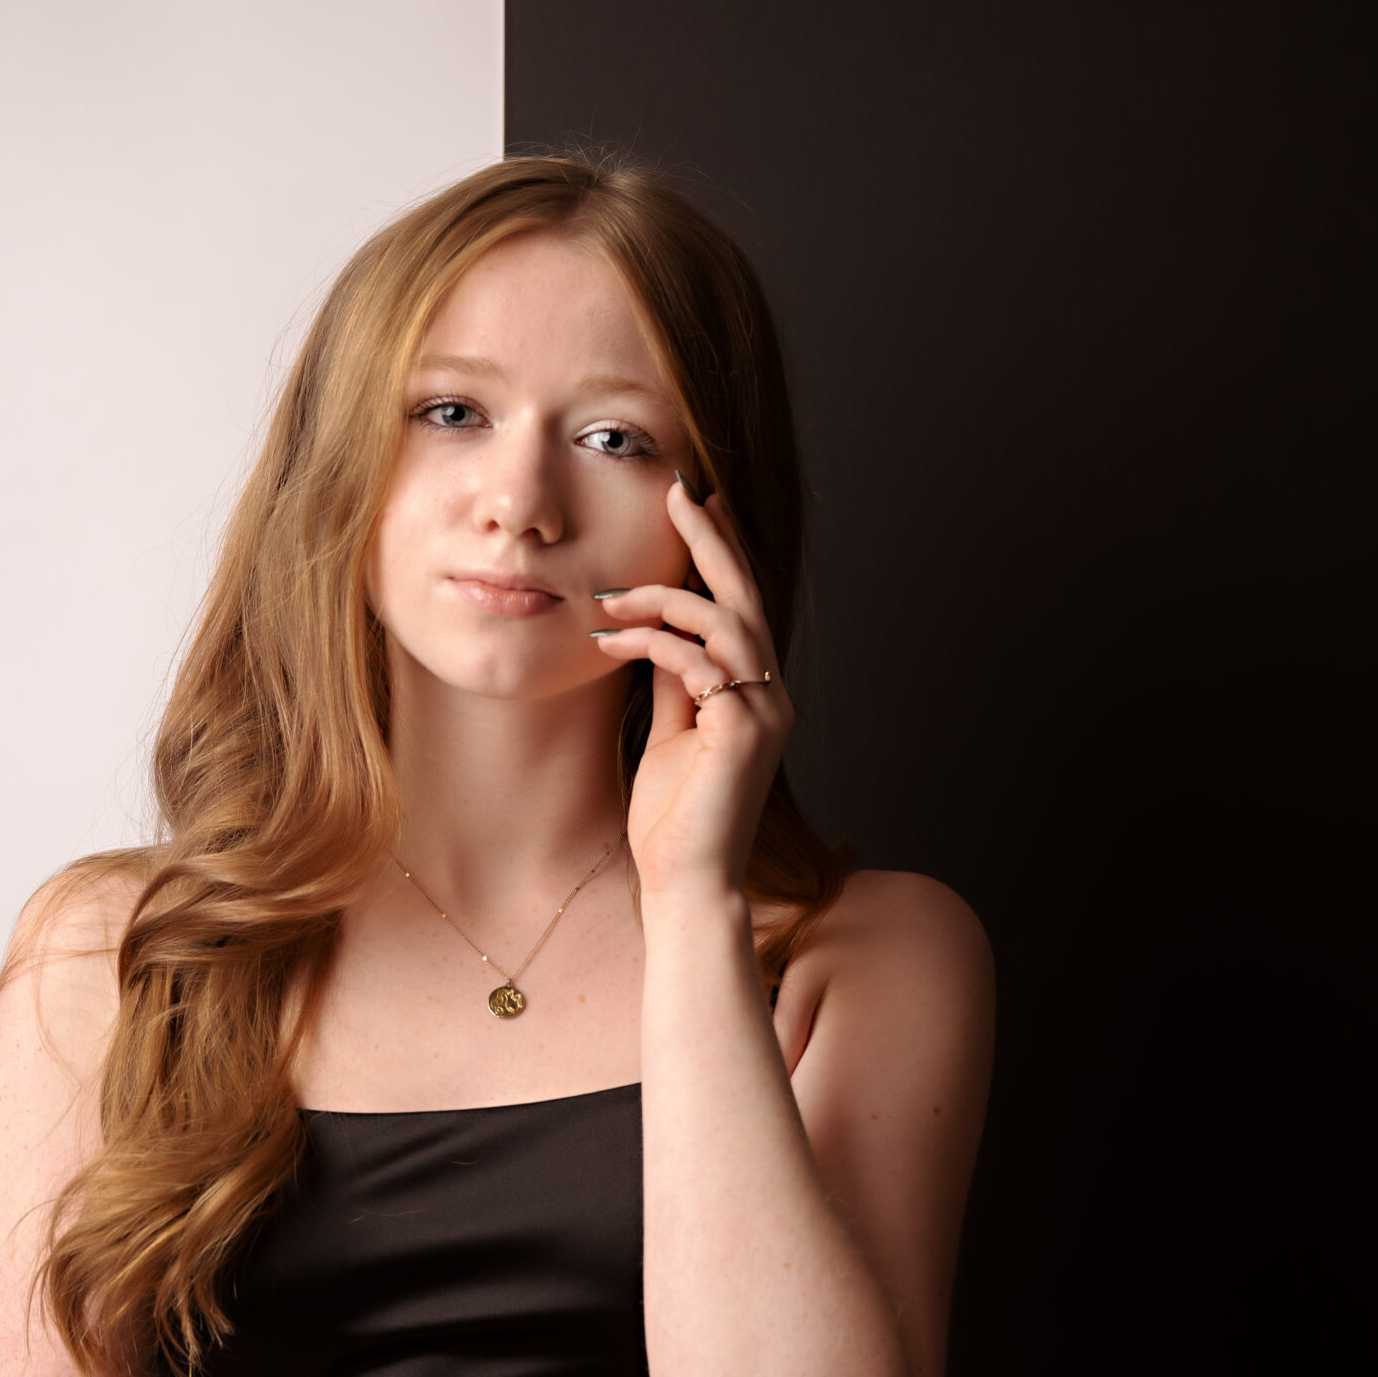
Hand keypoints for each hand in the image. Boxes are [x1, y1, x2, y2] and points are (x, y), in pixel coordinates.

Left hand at [591, 477, 795, 900]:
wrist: (688, 883)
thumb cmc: (674, 821)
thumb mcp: (669, 735)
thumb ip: (671, 682)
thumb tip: (654, 634)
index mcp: (756, 695)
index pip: (741, 608)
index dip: (721, 553)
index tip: (695, 506)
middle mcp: (770, 697)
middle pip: (744, 598)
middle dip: (711, 540)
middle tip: (678, 493)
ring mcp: (764, 713)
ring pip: (722, 622)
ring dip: (660, 599)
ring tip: (606, 599)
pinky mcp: (742, 732)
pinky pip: (699, 663)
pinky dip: (654, 642)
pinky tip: (611, 641)